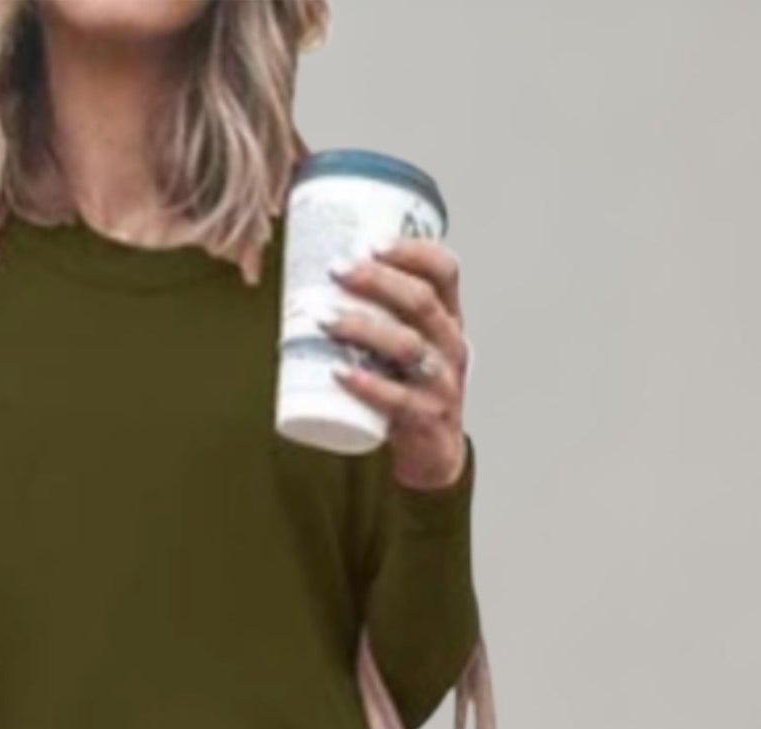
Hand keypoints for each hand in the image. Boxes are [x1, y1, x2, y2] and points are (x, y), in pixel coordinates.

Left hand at [321, 237, 469, 489]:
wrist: (432, 454)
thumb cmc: (409, 391)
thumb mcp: (404, 347)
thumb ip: (375, 315)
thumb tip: (309, 281)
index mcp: (448, 320)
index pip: (444, 271)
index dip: (413, 250)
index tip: (371, 242)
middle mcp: (451, 346)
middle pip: (421, 302)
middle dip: (377, 280)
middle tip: (336, 270)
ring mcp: (441, 383)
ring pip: (408, 346)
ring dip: (363, 327)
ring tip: (325, 319)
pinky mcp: (426, 418)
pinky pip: (398, 399)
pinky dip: (367, 385)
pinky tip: (339, 374)